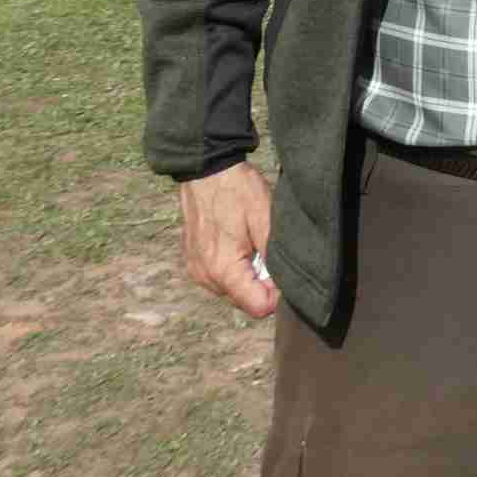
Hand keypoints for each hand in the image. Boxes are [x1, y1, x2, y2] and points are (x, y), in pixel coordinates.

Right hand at [179, 161, 278, 318]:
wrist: (206, 168)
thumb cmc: (238, 190)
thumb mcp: (267, 220)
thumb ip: (275, 260)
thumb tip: (283, 288)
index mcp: (224, 270)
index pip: (259, 308)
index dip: (277, 293)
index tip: (280, 268)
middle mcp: (205, 276)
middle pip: (245, 301)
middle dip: (262, 283)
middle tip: (265, 249)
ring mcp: (196, 270)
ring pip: (233, 290)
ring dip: (247, 275)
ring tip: (250, 243)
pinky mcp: (193, 261)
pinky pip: (219, 277)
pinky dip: (233, 267)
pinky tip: (237, 242)